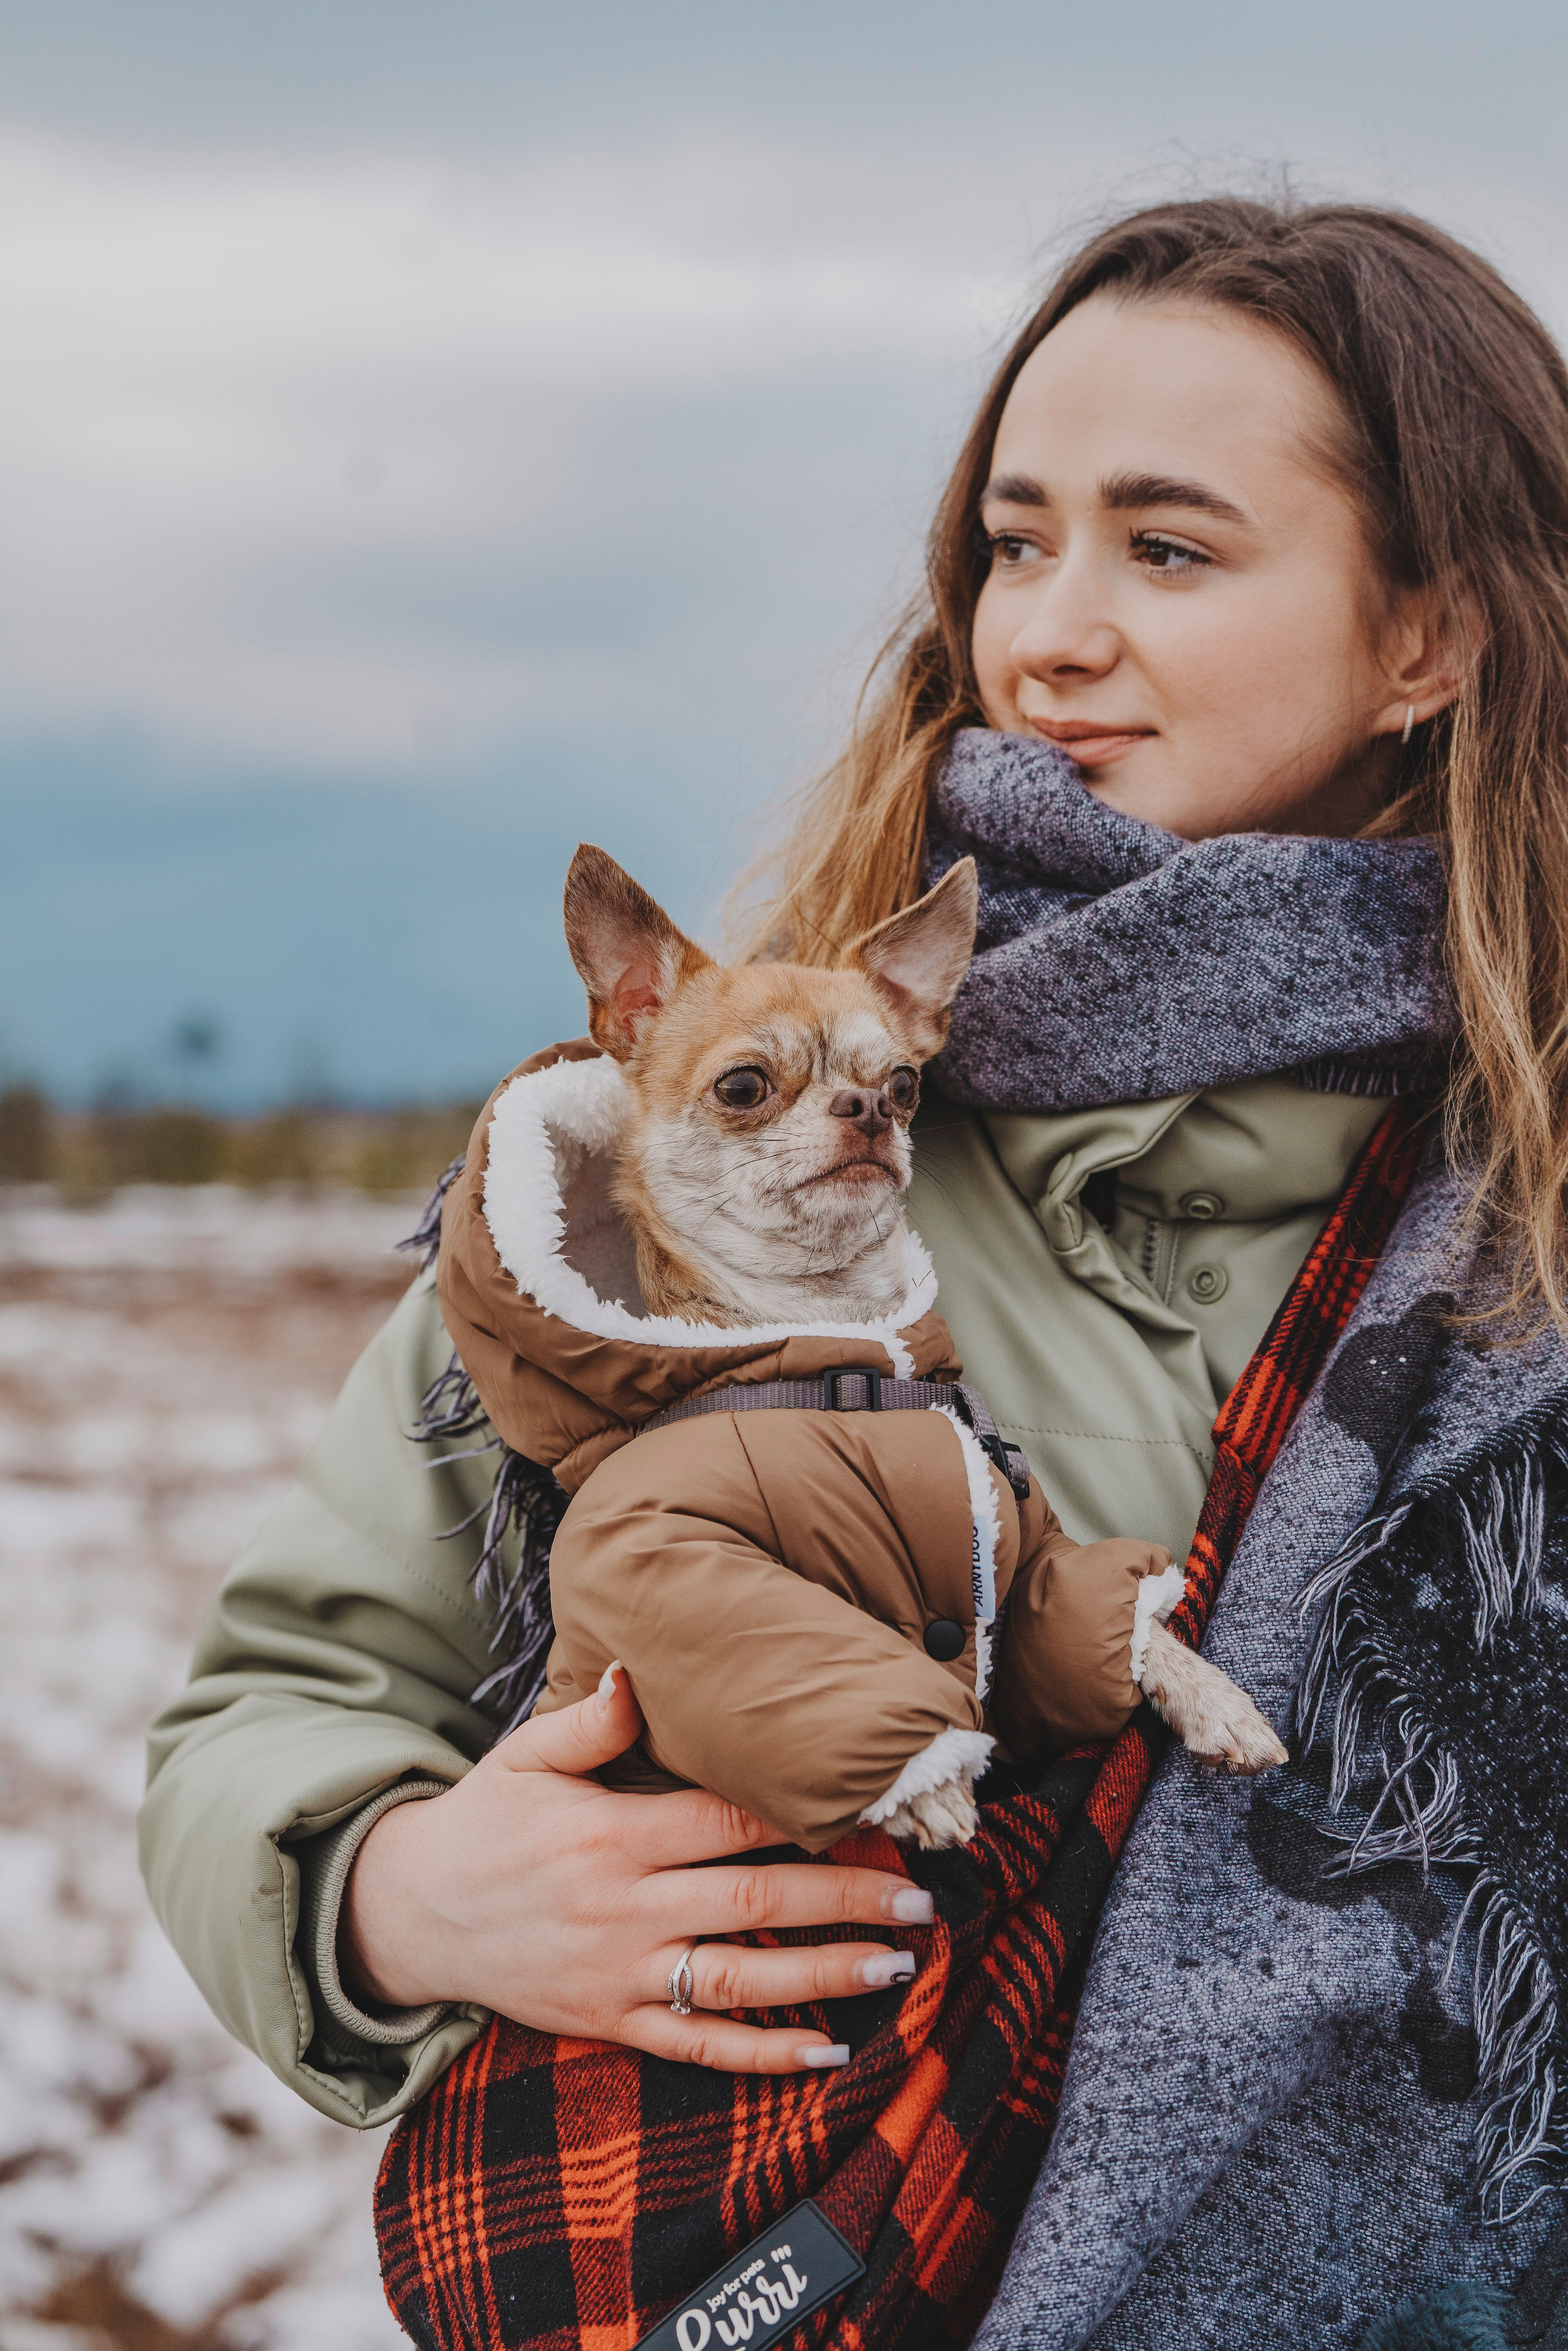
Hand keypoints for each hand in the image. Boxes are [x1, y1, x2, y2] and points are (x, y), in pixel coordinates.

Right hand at [340, 1663, 933, 2072]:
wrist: (410, 1916)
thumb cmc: (482, 1824)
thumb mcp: (522, 1757)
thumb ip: (586, 1723)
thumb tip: (635, 1674)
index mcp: (611, 1834)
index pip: (727, 1820)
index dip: (803, 1815)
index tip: (875, 1810)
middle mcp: (623, 1907)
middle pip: (753, 1899)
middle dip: (843, 1897)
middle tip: (921, 1899)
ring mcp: (619, 1973)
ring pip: (739, 1979)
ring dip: (823, 1974)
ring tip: (897, 1966)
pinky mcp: (609, 2021)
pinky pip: (695, 2045)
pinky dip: (762, 2056)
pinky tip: (827, 2054)